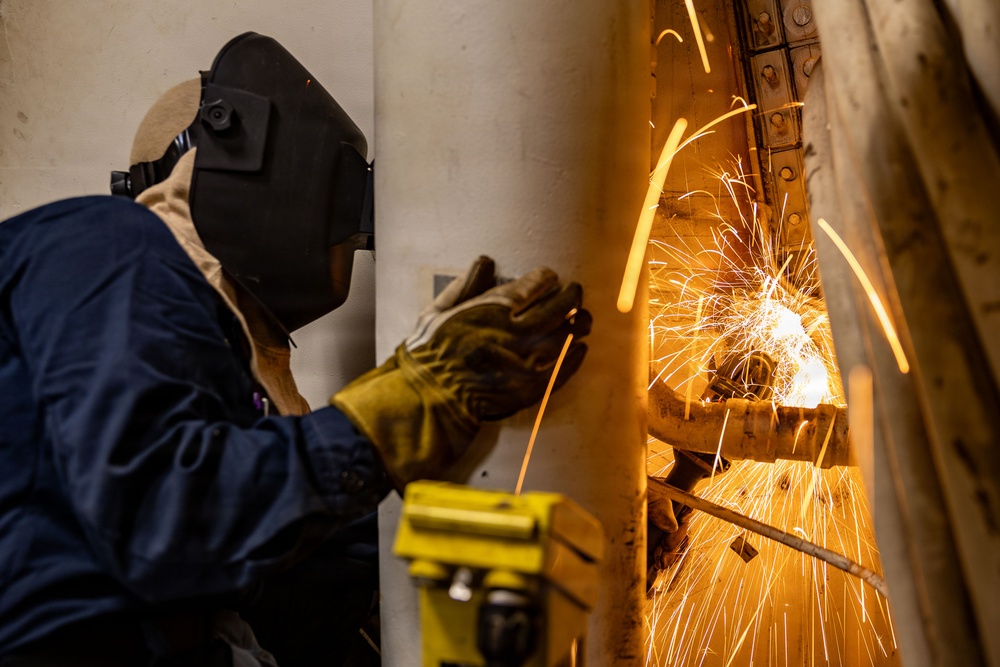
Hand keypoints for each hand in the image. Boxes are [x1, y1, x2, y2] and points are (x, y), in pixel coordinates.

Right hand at [332, 256, 590, 486]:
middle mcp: (513, 334)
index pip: (533, 286)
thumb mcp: (438, 311)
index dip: (546, 278)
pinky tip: (581, 348)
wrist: (427, 399)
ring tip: (585, 318)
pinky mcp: (529, 389)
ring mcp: (525, 362)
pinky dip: (576, 356)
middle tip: (576, 291)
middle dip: (571, 296)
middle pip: (557, 308)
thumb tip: (486, 261)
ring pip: (566, 336)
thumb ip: (465, 286)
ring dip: (579, 324)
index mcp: (491, 311)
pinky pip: (562, 368)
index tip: (551, 276)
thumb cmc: (428, 354)